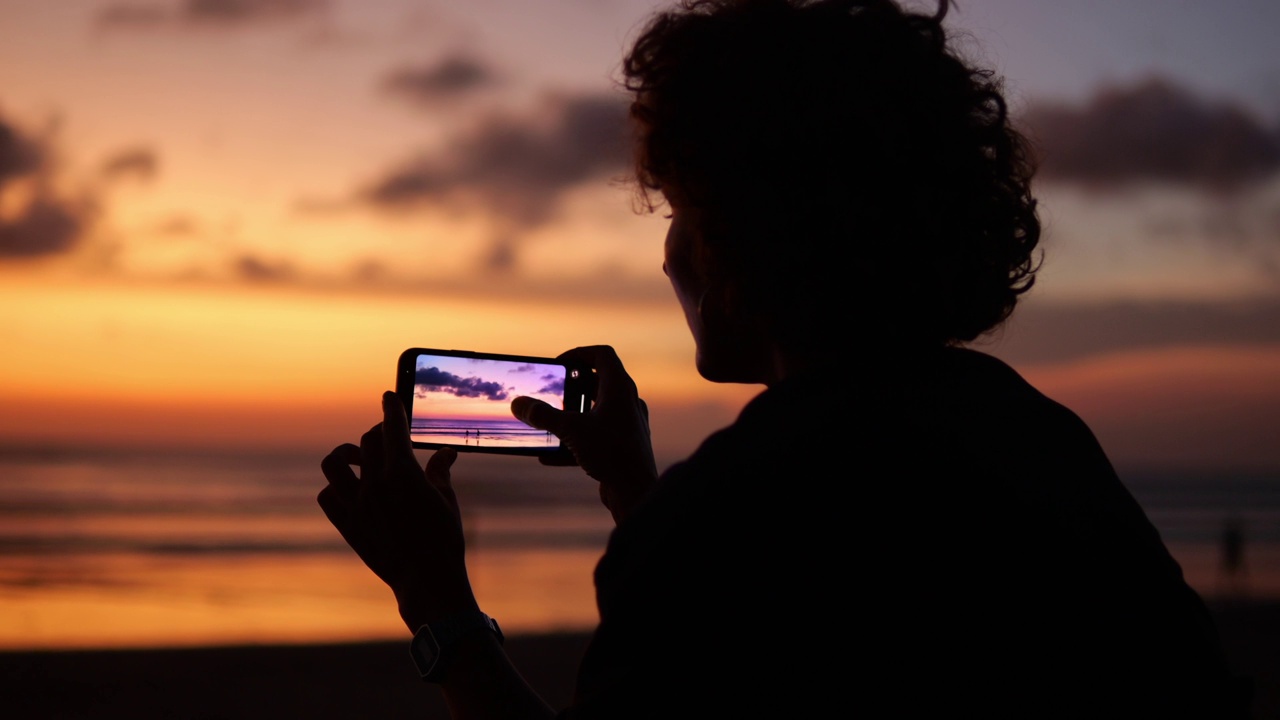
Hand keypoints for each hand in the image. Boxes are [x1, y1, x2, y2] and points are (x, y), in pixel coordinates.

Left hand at [317, 391, 478, 630]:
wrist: (427, 581)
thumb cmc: (444, 540)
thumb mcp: (447, 500)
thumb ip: (440, 472)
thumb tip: (445, 453)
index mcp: (403, 473)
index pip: (392, 429)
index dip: (391, 409)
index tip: (389, 397)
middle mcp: (374, 485)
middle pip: (366, 442)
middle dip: (378, 433)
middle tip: (388, 435)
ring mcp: (356, 505)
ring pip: (334, 464)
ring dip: (345, 454)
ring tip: (358, 457)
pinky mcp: (346, 525)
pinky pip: (327, 496)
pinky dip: (336, 487)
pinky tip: (350, 488)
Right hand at [511, 345, 657, 522]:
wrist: (637, 491)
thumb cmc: (611, 453)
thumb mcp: (570, 430)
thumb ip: (542, 415)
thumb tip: (518, 403)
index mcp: (619, 388)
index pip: (602, 354)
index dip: (578, 353)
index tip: (557, 364)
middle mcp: (627, 402)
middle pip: (598, 382)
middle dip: (571, 386)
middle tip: (550, 391)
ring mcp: (627, 425)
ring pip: (596, 411)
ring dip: (572, 414)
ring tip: (549, 422)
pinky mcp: (622, 446)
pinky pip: (596, 437)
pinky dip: (574, 442)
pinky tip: (549, 456)